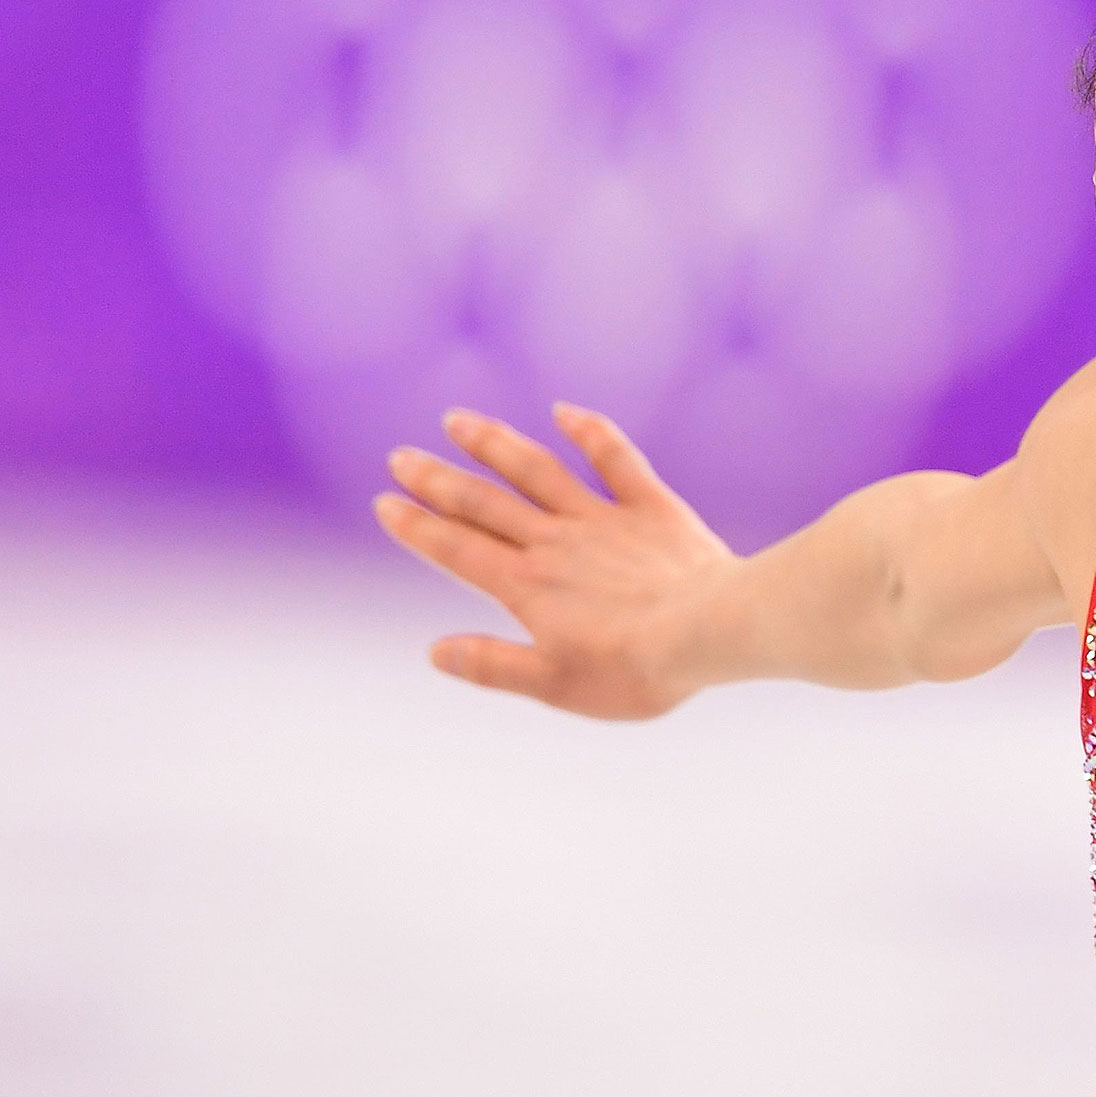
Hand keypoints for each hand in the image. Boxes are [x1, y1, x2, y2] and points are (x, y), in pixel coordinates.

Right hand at [372, 402, 735, 718]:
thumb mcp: (556, 686)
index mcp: (527, 587)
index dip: (418, 527)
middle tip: (401, 456)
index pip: (458, 550)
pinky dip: (589, 431)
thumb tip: (434, 652)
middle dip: (437, 480)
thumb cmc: (636, 670)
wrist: (710, 631)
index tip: (385, 503)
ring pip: (537, 469)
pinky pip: (615, 458)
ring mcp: (602, 518)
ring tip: (457, 419)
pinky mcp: (650, 506)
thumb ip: (494, 666)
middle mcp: (555, 543)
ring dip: (494, 443)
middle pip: (485, 503)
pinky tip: (564, 411)